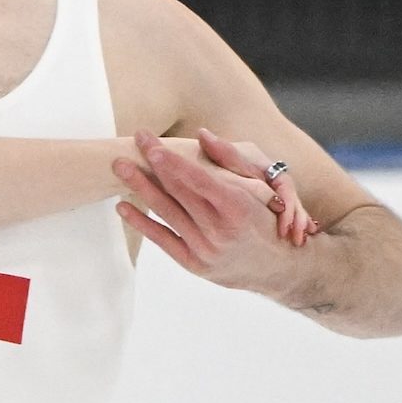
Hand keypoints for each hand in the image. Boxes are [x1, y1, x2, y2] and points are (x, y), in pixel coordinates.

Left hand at [114, 130, 318, 290]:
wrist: (282, 268)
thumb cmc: (270, 220)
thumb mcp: (262, 188)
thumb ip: (231, 160)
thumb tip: (202, 134)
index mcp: (239, 207)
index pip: (199, 179)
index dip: (173, 161)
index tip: (153, 145)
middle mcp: (220, 229)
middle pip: (179, 191)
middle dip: (153, 164)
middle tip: (132, 142)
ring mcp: (205, 248)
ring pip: (167, 212)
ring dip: (140, 187)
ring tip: (120, 167)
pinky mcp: (194, 263)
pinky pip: (162, 239)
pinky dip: (141, 222)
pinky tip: (122, 206)